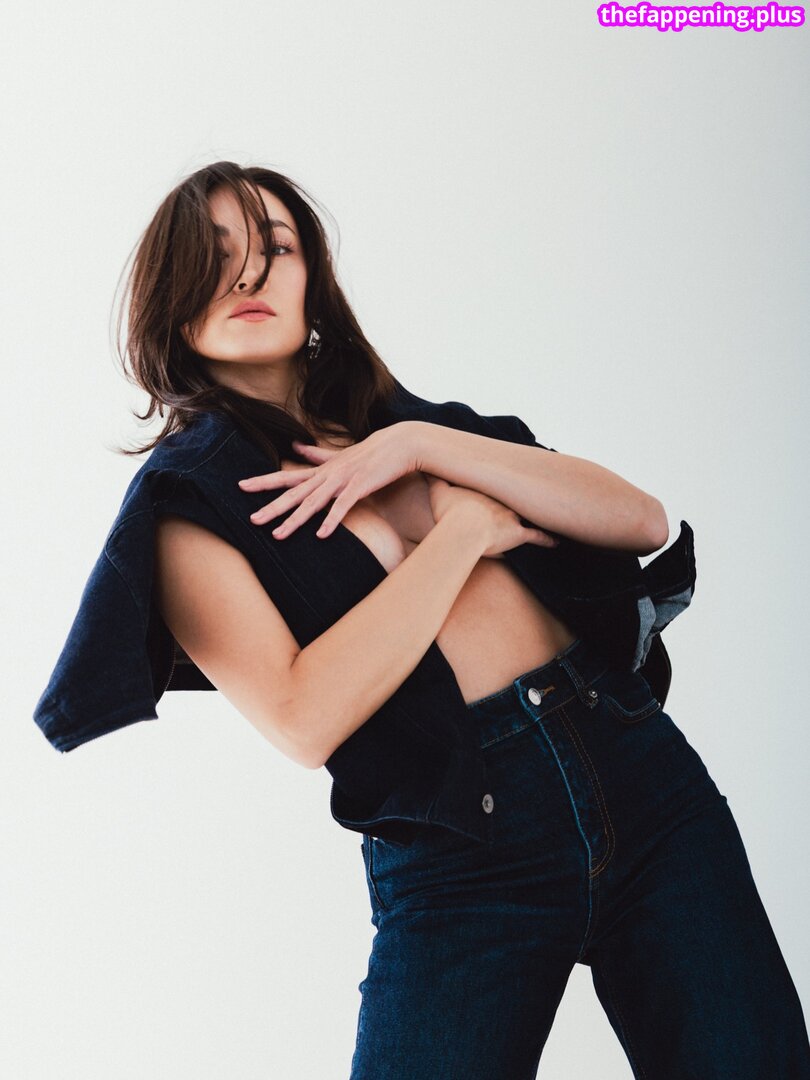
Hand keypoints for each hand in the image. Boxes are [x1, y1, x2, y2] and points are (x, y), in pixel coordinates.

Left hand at [236, 424, 418, 539]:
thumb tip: (296, 447)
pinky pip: (342, 507)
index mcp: (321, 470)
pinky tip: (321, 536)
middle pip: (294, 493)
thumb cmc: (372, 452)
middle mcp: (327, 475)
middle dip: (272, 507)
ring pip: (313, 503)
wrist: (400, 444)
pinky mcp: (359, 487)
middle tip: (252, 520)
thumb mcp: (340, 454)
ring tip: (277, 535)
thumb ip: (317, 455)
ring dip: (295, 520)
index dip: (264, 481)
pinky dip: (332, 521)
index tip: (242, 486)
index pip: (287, 477)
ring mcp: (342, 481)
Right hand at [424, 474, 558, 557]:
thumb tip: (425, 466)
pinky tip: (556, 542)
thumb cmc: (448, 513)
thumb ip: (434, 479)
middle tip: (530, 491)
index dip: (502, 482)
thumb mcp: (438, 492)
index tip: (508, 478)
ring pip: (529, 512)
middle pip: (516, 495)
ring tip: (544, 513)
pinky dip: (548, 540)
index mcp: (486, 489)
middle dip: (523, 494)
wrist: (463, 529)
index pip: (497, 483)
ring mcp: (514, 516)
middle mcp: (504, 499)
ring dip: (536, 514)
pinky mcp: (519, 535)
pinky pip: (538, 537)